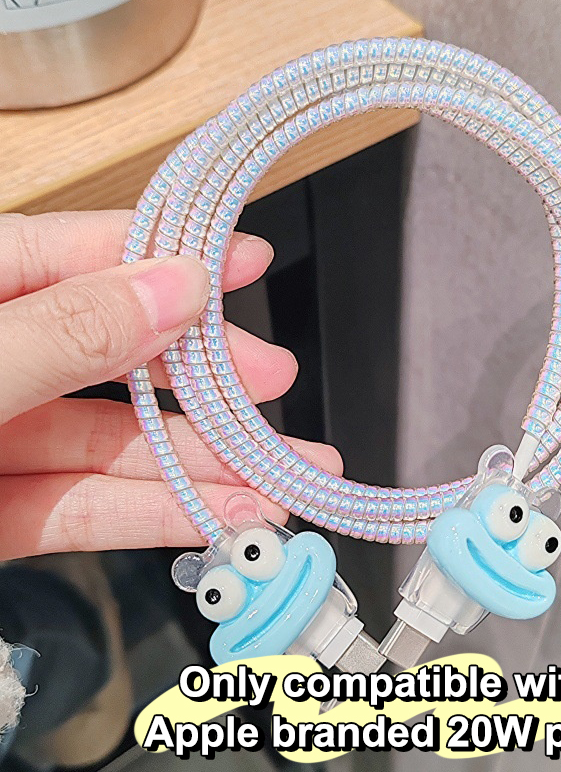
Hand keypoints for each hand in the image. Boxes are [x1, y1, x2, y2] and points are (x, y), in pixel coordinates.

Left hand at [0, 211, 341, 559]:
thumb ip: (65, 332)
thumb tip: (174, 288)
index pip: (85, 255)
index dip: (174, 257)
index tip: (251, 260)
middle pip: (117, 352)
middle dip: (206, 372)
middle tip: (274, 378)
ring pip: (116, 442)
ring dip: (204, 462)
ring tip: (284, 477)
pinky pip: (88, 507)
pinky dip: (158, 515)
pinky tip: (226, 516)